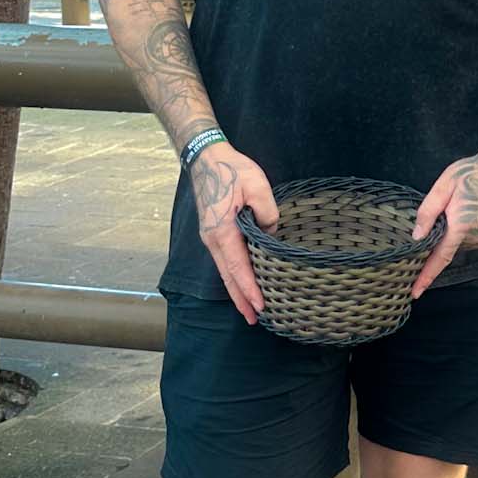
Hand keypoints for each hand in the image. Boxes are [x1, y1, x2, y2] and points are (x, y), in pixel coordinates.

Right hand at [191, 143, 277, 323]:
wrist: (206, 158)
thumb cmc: (231, 169)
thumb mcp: (257, 186)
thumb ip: (267, 213)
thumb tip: (271, 234)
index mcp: (222, 231)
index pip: (238, 267)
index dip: (250, 289)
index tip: (260, 306)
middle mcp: (213, 239)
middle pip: (228, 277)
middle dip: (241, 299)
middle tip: (254, 320)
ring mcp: (211, 237)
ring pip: (225, 271)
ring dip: (237, 291)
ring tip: (249, 310)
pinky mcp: (213, 233)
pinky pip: (224, 261)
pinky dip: (233, 276)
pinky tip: (242, 283)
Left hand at [410, 142, 477, 297]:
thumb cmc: (471, 172)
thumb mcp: (444, 186)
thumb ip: (428, 213)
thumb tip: (416, 237)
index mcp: (462, 224)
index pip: (440, 257)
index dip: (426, 276)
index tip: (415, 292)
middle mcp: (476, 236)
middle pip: (447, 248)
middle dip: (437, 239)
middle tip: (442, 212)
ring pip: (457, 245)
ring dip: (450, 234)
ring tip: (457, 207)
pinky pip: (467, 241)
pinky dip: (460, 233)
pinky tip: (464, 212)